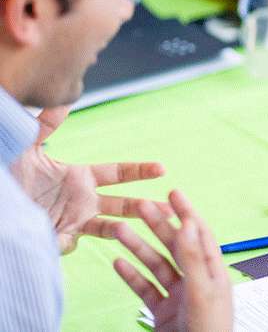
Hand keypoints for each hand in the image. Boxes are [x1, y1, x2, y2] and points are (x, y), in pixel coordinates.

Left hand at [10, 106, 169, 253]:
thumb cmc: (8, 174)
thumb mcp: (26, 148)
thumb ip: (45, 125)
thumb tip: (64, 101)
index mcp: (79, 178)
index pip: (117, 174)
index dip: (140, 171)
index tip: (162, 168)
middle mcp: (82, 201)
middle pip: (123, 204)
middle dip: (148, 207)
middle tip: (172, 209)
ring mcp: (72, 222)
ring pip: (108, 229)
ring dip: (125, 230)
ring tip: (136, 230)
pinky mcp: (56, 239)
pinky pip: (69, 243)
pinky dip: (67, 240)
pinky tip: (60, 235)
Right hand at [114, 191, 233, 331]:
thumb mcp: (203, 291)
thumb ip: (195, 258)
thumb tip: (189, 223)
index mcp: (214, 272)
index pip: (200, 234)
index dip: (187, 212)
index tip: (173, 192)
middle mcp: (196, 281)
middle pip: (176, 246)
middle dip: (158, 224)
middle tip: (140, 205)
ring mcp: (178, 297)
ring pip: (156, 266)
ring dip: (138, 247)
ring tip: (119, 230)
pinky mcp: (162, 314)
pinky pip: (144, 289)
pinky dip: (130, 275)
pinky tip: (117, 261)